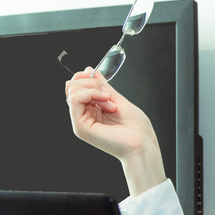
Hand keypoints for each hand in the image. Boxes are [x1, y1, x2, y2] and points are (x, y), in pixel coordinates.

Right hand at [65, 68, 165, 194]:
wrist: (143, 144)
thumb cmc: (136, 127)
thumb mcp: (118, 100)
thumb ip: (102, 86)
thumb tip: (89, 70)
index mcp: (92, 110)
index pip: (76, 86)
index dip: (86, 77)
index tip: (102, 81)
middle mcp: (84, 115)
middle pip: (71, 86)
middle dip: (91, 82)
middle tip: (109, 94)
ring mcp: (81, 121)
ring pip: (71, 90)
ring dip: (94, 89)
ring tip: (110, 102)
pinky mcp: (80, 126)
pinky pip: (75, 99)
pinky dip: (91, 93)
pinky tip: (107, 102)